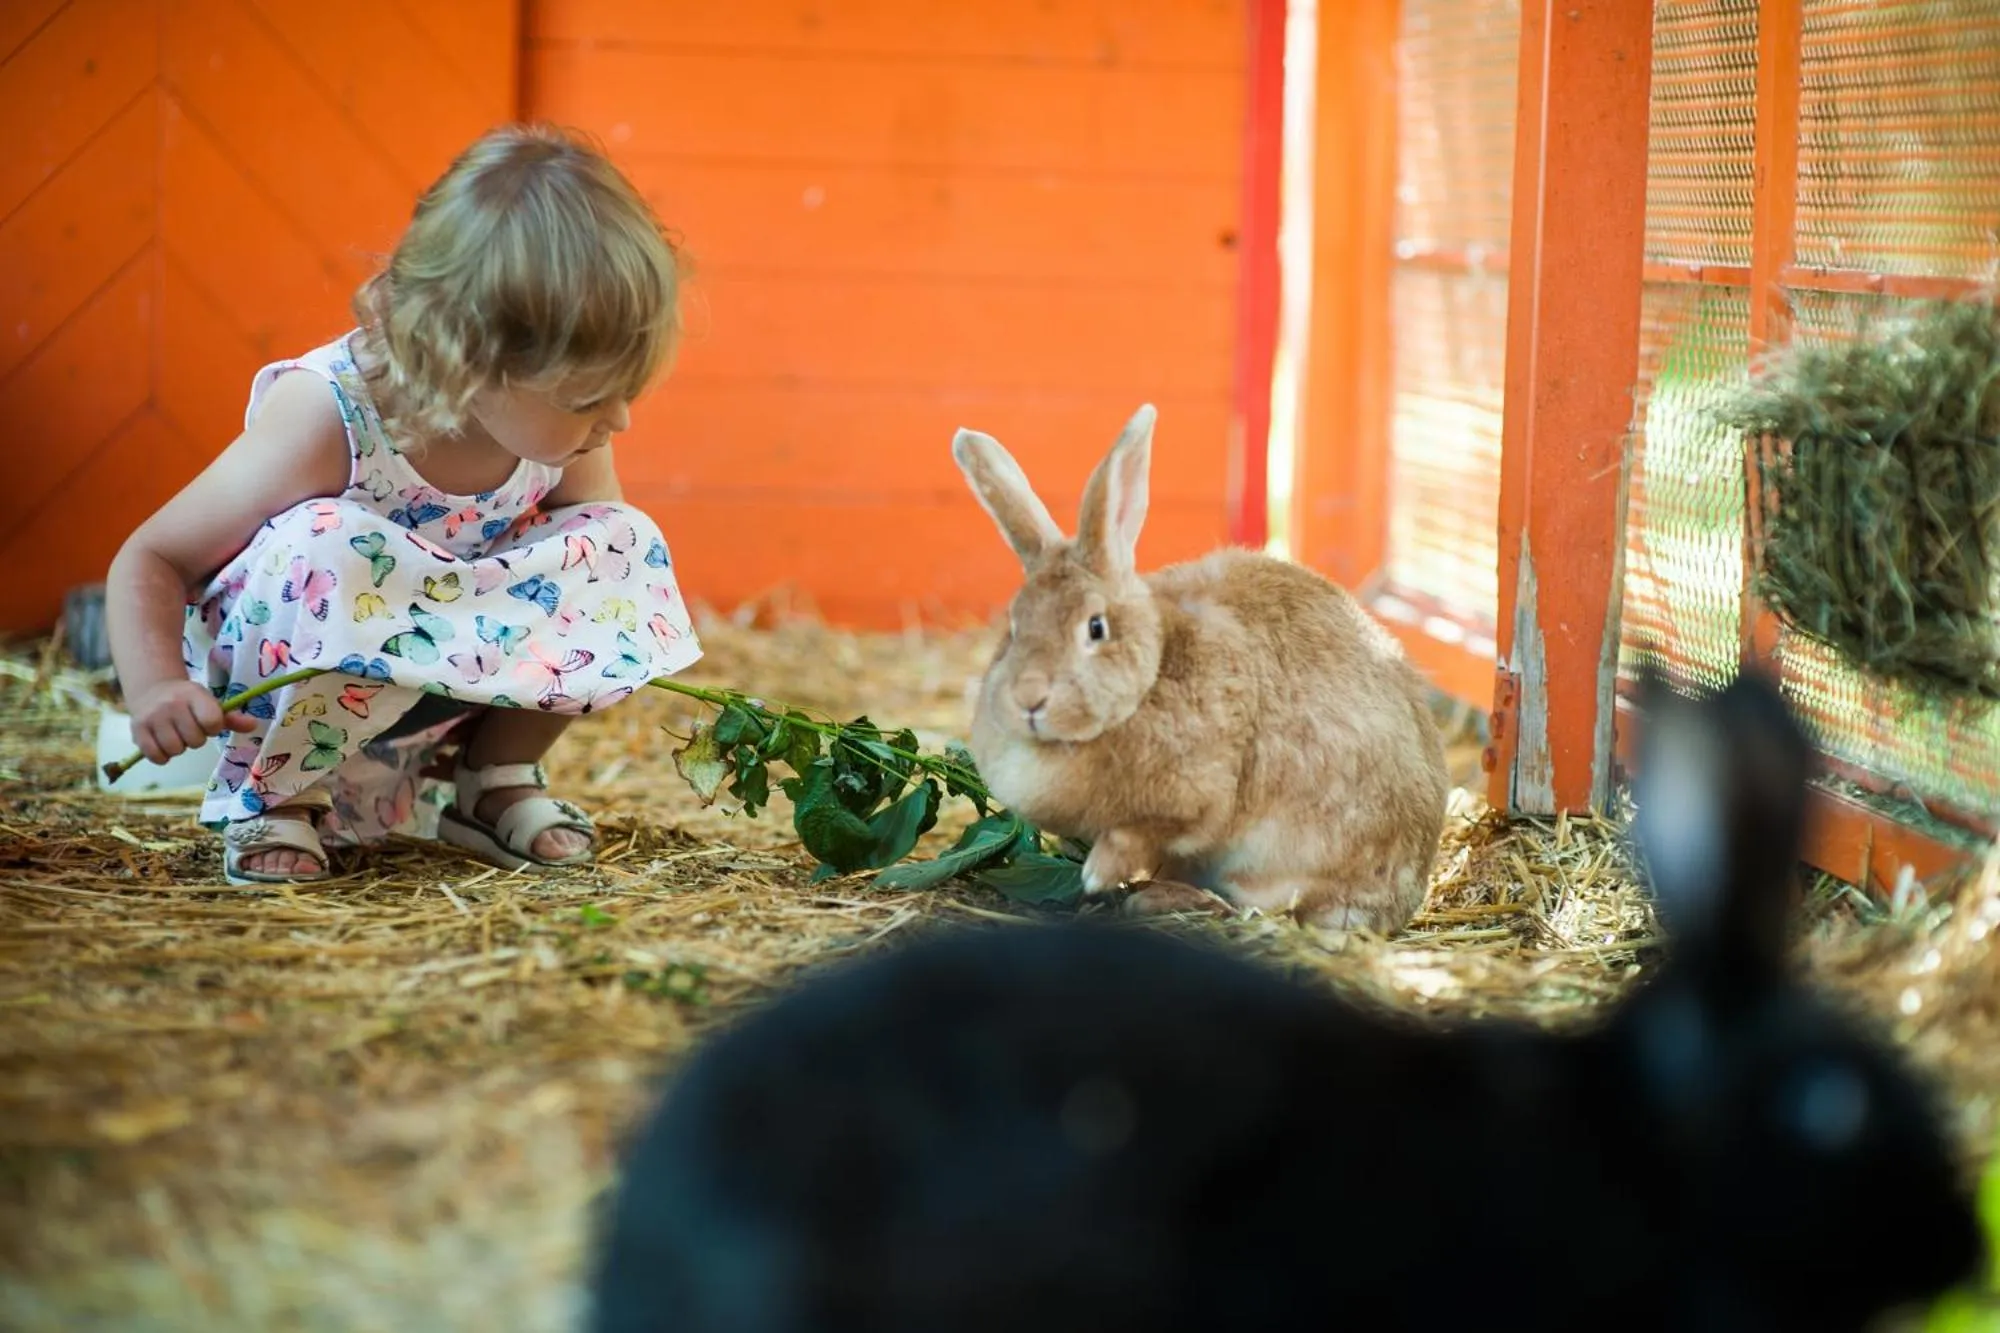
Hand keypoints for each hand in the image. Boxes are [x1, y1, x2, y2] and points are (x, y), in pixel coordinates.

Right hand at [127, 679, 258, 763]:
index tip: (207, 722)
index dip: (213, 727)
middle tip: (189, 728)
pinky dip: (162, 755)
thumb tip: (254, 725)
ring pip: (176, 750)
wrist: (152, 690)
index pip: (213, 722)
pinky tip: (163, 742)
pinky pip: (156, 757)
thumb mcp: (210, 703)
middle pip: (195, 741)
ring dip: (179, 747)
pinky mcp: (137, 731)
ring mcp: (152, 717)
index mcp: (193, 694)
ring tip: (176, 734)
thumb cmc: (188, 702)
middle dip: (195, 738)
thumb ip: (231, 718)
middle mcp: (171, 704)